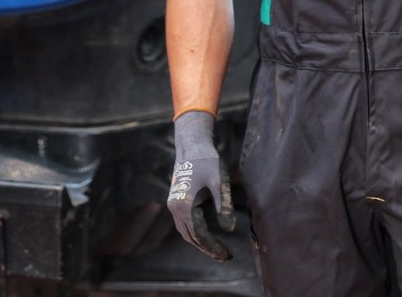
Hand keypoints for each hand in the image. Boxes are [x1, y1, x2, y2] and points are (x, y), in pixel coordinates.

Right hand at [167, 110, 234, 259]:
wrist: (191, 144)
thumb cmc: (207, 160)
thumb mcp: (219, 181)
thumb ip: (224, 206)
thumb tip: (228, 230)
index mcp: (184, 205)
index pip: (200, 235)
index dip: (214, 247)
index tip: (228, 255)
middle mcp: (174, 207)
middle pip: (190, 237)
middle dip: (207, 248)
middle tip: (225, 256)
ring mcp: (172, 204)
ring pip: (185, 231)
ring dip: (200, 242)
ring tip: (217, 249)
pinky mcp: (175, 200)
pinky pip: (183, 223)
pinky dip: (194, 231)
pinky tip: (207, 233)